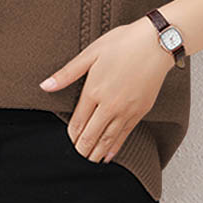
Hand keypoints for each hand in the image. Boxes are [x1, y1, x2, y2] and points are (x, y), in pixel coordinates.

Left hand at [39, 17, 174, 163]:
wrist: (156, 43)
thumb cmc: (123, 43)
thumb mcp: (90, 53)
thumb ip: (67, 73)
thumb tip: (45, 85)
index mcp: (94, 90)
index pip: (78, 121)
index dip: (71, 134)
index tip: (69, 140)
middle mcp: (110, 104)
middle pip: (91, 134)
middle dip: (82, 148)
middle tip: (77, 155)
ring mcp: (127, 110)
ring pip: (108, 138)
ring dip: (97, 152)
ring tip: (90, 160)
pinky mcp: (141, 111)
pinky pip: (125, 134)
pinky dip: (115, 147)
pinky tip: (110, 154)